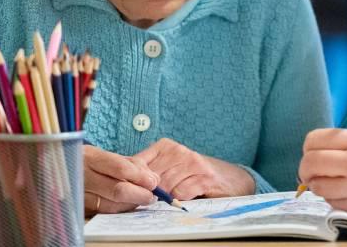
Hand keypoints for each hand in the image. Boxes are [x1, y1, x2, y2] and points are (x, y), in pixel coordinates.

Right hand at [83, 144, 158, 215]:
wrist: (59, 170)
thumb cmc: (88, 162)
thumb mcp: (105, 156)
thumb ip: (130, 164)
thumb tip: (152, 179)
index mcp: (90, 157)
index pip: (120, 168)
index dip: (139, 176)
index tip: (153, 182)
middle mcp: (82, 176)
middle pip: (117, 190)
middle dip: (139, 194)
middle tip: (152, 196)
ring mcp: (78, 195)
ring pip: (111, 205)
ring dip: (131, 204)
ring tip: (143, 199)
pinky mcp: (79, 208)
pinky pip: (104, 212)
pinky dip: (120, 209)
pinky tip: (128, 204)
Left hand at [131, 138, 255, 200]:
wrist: (227, 179)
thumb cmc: (191, 175)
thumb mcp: (167, 168)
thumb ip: (147, 171)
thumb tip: (119, 181)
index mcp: (165, 146)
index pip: (136, 163)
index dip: (131, 181)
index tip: (130, 192)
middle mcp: (179, 151)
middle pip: (150, 177)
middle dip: (147, 192)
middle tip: (148, 200)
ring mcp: (193, 163)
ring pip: (164, 186)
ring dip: (163, 197)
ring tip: (167, 199)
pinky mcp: (205, 177)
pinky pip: (180, 192)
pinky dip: (178, 199)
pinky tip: (182, 198)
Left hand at [299, 129, 346, 225]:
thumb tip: (314, 155)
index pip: (314, 140)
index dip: (309, 150)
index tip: (314, 157)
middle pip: (309, 163)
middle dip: (306, 172)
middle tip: (313, 177)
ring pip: (317, 187)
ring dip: (322, 189)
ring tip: (341, 187)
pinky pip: (332, 204)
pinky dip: (336, 202)